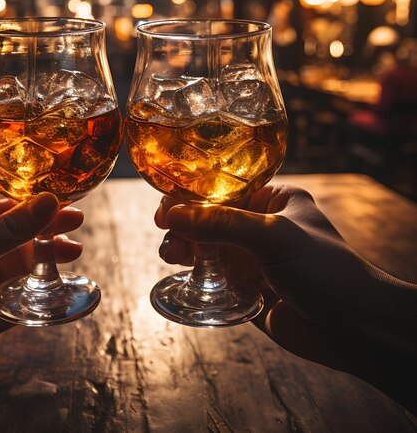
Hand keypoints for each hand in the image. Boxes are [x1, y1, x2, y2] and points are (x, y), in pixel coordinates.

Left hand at [0, 193, 82, 431]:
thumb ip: (11, 228)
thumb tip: (49, 199)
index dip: (32, 208)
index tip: (63, 205)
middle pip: (13, 242)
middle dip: (44, 235)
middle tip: (77, 233)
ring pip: (17, 272)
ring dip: (44, 264)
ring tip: (72, 258)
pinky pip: (15, 305)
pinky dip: (35, 299)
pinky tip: (56, 294)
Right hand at [155, 184, 416, 411]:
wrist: (354, 329)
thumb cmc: (325, 270)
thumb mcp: (272, 235)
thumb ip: (221, 223)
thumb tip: (172, 215)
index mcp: (274, 200)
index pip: (224, 189)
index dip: (193, 195)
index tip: (167, 206)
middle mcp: (261, 226)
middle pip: (210, 219)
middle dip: (186, 225)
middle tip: (165, 231)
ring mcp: (253, 259)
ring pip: (208, 248)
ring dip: (187, 249)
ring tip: (172, 255)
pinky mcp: (247, 288)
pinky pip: (214, 277)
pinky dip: (197, 275)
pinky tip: (182, 274)